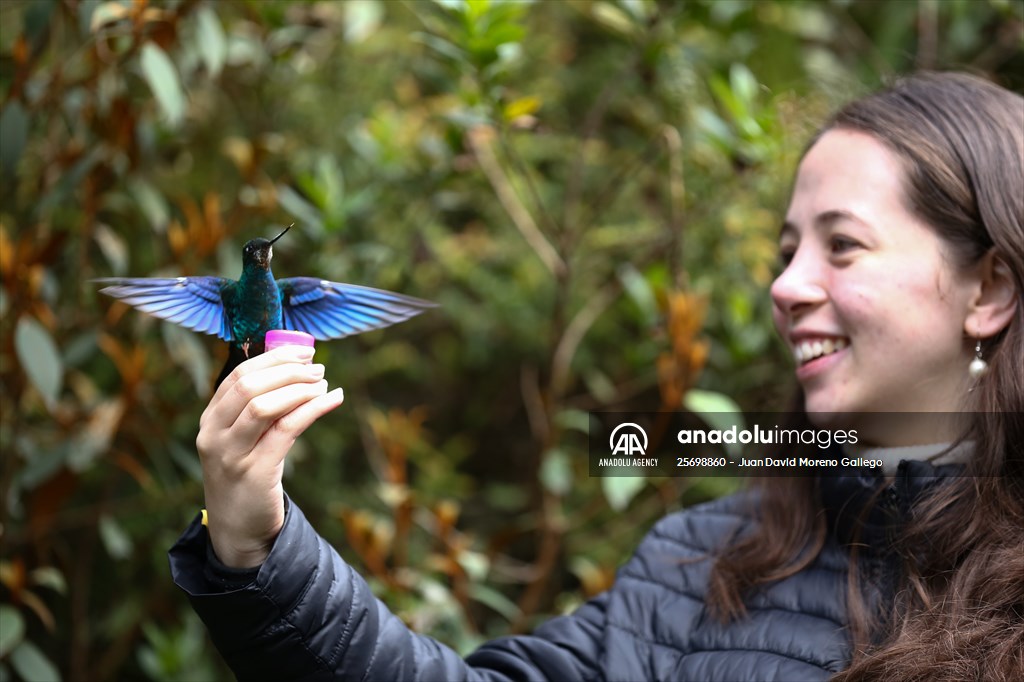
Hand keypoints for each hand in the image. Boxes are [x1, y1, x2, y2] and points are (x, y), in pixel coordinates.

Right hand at [196, 345, 344, 567]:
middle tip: (317, 367)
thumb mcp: (242, 439)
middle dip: (288, 370)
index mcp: (209, 420)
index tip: (302, 351)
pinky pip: (287, 430)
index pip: (238, 375)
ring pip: (264, 406)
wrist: (238, 529)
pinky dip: (313, 409)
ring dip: (300, 388)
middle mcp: (214, 435)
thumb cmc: (246, 474)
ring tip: (324, 383)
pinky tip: (333, 399)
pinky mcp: (256, 472)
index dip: (273, 358)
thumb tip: (295, 368)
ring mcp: (232, 455)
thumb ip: (258, 407)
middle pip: (249, 386)